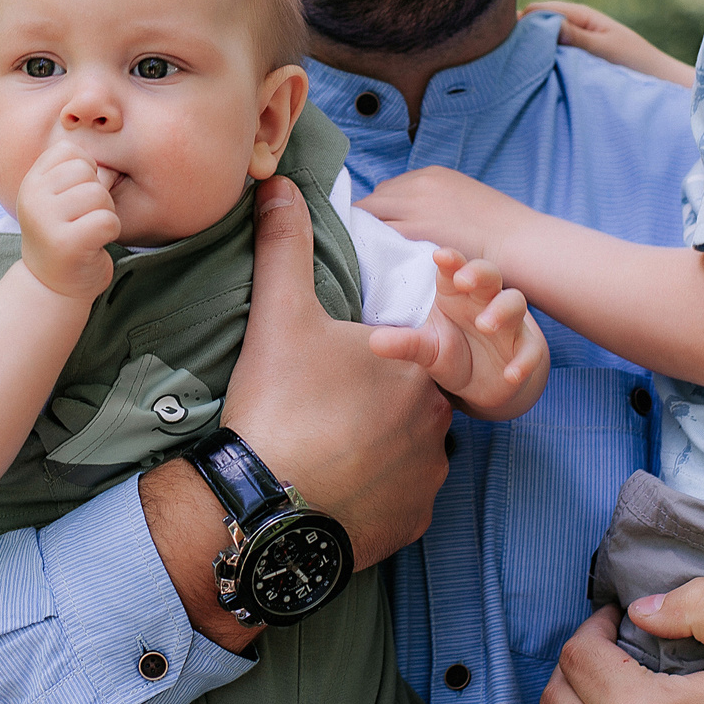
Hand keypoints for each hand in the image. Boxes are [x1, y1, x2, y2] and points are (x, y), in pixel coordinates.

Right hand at [16, 141, 120, 300]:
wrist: (51, 286)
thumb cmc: (64, 235)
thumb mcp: (60, 197)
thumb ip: (76, 172)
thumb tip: (107, 140)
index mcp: (31, 182)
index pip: (70, 152)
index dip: (86, 171)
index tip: (76, 198)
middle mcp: (33, 197)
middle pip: (87, 171)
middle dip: (98, 194)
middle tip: (84, 219)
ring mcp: (46, 220)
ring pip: (99, 195)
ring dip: (105, 214)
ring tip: (89, 231)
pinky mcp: (66, 243)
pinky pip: (107, 220)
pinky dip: (110, 232)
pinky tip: (95, 243)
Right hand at [143, 179, 452, 645]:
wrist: (262, 506)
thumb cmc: (278, 404)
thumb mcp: (280, 315)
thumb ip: (287, 244)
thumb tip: (279, 185)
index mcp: (421, 358)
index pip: (419, 336)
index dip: (378, 345)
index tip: (340, 361)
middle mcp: (441, 415)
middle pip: (414, 391)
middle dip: (378, 394)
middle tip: (325, 401)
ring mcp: (431, 472)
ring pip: (412, 444)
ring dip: (381, 442)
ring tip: (327, 442)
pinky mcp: (416, 519)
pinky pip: (404, 495)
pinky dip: (378, 489)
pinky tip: (339, 483)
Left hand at [357, 165, 538, 264]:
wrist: (519, 243)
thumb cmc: (500, 233)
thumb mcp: (465, 204)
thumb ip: (439, 207)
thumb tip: (421, 221)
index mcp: (432, 176)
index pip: (389, 191)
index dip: (382, 214)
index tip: (380, 233)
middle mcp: (419, 185)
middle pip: (374, 200)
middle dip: (368, 223)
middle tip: (365, 249)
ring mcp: (414, 206)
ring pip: (369, 216)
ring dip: (364, 235)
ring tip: (362, 260)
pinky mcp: (413, 230)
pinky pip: (374, 235)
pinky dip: (367, 248)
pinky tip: (367, 266)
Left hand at [370, 248, 549, 418]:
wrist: (486, 383)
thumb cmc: (453, 352)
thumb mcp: (426, 350)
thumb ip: (404, 344)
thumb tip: (372, 342)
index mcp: (456, 294)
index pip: (454, 269)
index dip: (450, 260)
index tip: (439, 256)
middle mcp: (485, 301)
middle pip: (489, 275)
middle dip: (478, 273)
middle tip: (463, 280)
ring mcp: (509, 323)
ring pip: (514, 303)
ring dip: (502, 311)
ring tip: (486, 324)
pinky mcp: (525, 349)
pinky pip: (531, 351)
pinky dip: (524, 361)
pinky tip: (511, 374)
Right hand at [525, 0, 696, 88]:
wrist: (660, 81)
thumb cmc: (637, 63)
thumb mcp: (604, 49)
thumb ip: (575, 36)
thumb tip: (539, 25)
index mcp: (579, 14)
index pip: (536, 11)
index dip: (519, 24)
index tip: (509, 45)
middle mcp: (572, 24)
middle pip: (532, 25)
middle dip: (519, 37)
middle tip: (506, 60)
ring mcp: (571, 42)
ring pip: (537, 42)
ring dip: (529, 53)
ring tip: (517, 71)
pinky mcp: (573, 59)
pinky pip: (548, 57)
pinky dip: (539, 64)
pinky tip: (532, 77)